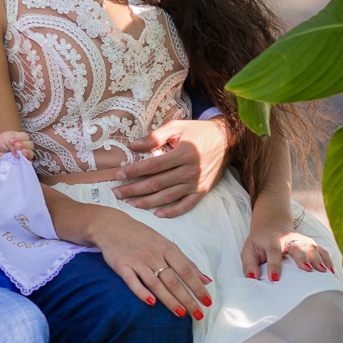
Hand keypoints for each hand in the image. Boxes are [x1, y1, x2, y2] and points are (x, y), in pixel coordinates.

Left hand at [0, 130, 34, 169]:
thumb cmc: (0, 142)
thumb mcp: (5, 138)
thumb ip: (12, 145)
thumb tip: (18, 155)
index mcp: (20, 137)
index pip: (25, 137)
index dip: (19, 138)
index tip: (10, 140)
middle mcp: (24, 145)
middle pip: (30, 145)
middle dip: (23, 145)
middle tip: (16, 146)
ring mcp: (23, 154)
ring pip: (31, 153)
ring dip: (27, 153)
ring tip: (22, 152)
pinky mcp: (21, 161)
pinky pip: (27, 163)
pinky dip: (28, 162)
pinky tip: (27, 162)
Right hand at [89, 206, 211, 317]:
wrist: (112, 225)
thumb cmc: (142, 236)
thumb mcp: (166, 244)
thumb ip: (185, 262)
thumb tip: (206, 280)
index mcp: (167, 248)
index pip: (187, 270)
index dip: (198, 287)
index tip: (207, 301)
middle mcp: (154, 255)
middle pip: (174, 280)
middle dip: (187, 298)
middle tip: (198, 314)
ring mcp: (138, 260)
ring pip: (156, 283)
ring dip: (169, 299)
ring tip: (181, 313)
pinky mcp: (122, 266)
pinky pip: (133, 281)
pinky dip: (142, 292)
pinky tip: (151, 303)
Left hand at [113, 118, 230, 216]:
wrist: (226, 140)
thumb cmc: (198, 132)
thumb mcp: (177, 127)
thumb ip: (155, 137)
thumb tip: (133, 146)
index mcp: (183, 154)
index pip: (153, 166)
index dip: (134, 171)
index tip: (118, 175)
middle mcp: (190, 171)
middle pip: (156, 184)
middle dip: (134, 189)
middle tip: (116, 193)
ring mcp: (196, 183)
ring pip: (168, 197)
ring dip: (147, 202)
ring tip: (130, 204)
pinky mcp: (202, 191)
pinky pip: (186, 206)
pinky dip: (172, 212)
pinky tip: (157, 214)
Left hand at [240, 205, 333, 280]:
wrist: (271, 224)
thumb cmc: (259, 242)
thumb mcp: (248, 250)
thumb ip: (249, 264)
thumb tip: (253, 278)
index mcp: (272, 240)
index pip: (273, 252)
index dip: (274, 266)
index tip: (274, 279)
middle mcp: (288, 238)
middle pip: (297, 248)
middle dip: (302, 259)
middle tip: (307, 270)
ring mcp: (301, 239)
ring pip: (311, 247)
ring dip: (318, 259)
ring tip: (324, 271)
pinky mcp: (309, 242)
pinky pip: (320, 249)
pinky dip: (327, 258)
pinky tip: (332, 270)